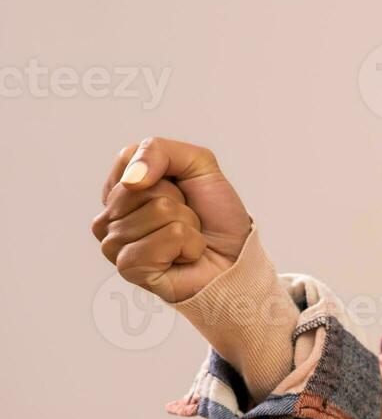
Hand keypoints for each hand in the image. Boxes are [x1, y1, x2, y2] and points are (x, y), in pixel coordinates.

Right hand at [91, 137, 253, 303]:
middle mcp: (108, 217)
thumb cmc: (215, 215)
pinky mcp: (129, 267)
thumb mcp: (198, 164)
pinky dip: (191, 244)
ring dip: (189, 224)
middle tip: (188, 219)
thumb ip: (160, 150)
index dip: (168, 169)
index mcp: (118, 190)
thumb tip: (131, 179)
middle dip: (181, 200)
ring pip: (160, 210)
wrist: (235, 258)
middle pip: (144, 187)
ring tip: (186, 239)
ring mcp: (113, 244)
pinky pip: (170, 237)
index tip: (181, 189)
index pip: (128, 156)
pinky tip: (184, 257)